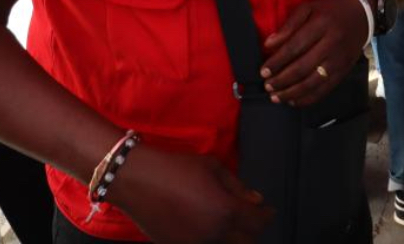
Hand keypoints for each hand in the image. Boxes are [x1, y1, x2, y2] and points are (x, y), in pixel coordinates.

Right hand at [114, 145, 272, 243]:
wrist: (136, 178)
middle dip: (251, 229)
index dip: (267, 215)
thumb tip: (256, 200)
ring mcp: (195, 243)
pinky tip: (203, 223)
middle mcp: (213, 232)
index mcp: (225, 209)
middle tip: (249, 217)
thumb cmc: (173, 168)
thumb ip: (238, 186)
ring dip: (231, 236)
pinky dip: (210, 238)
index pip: (258, 222)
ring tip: (224, 219)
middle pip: (246, 241)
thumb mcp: (212, 167)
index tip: (267, 211)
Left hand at [261, 0, 367, 106]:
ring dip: (292, 93)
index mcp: (320, 25)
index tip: (263, 71)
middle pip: (303, 67)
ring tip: (276, 97)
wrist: (361, 16)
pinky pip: (325, 89)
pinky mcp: (344, 71)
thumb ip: (288, 25)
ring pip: (313, 82)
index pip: (295, 47)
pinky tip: (294, 101)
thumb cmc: (329, 11)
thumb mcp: (308, 8)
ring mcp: (339, 60)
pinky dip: (308, 98)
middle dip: (282, 80)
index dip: (277, 61)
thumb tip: (269, 44)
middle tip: (267, 86)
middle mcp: (331, 44)